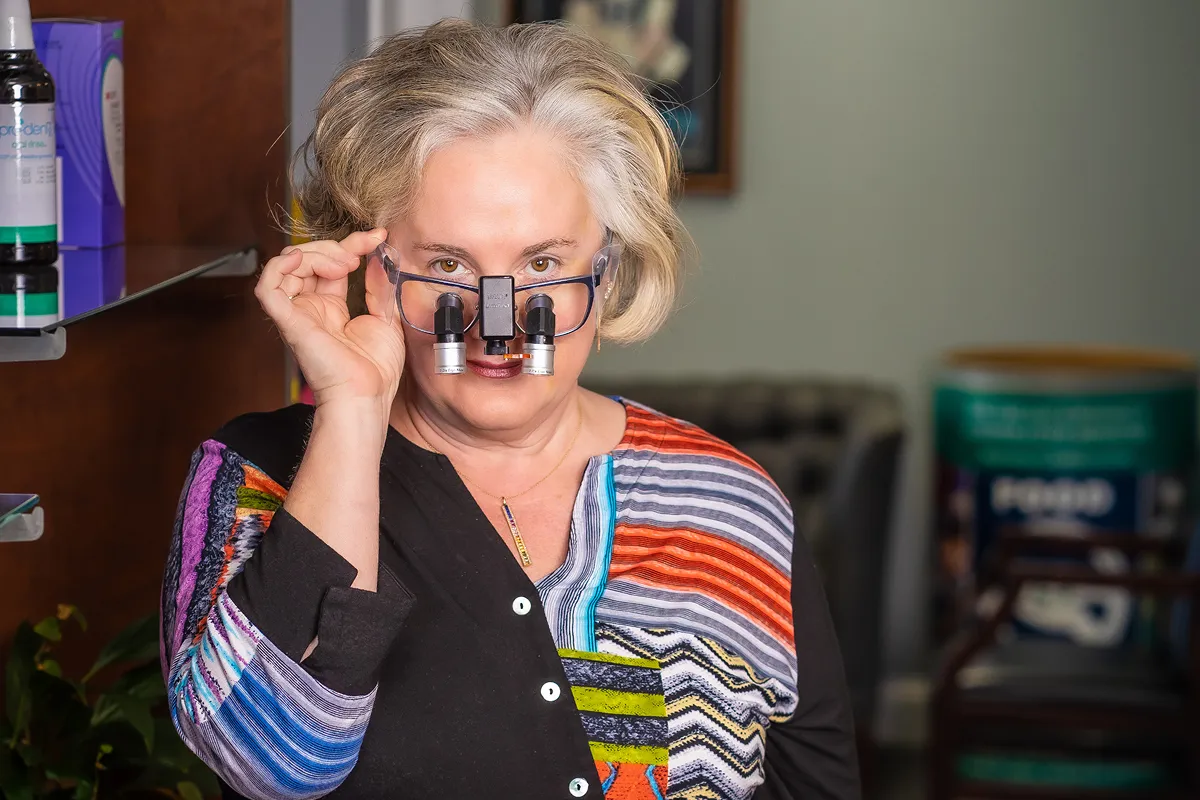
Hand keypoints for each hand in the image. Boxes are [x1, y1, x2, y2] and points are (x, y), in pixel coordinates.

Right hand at [255, 228, 403, 409]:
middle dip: (334, 246)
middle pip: (309, 259)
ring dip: (315, 253)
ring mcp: (300, 313)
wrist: (366, 394)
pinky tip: (298, 258)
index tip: (378, 236)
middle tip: (357, 254)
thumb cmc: (376, 369)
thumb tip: (379, 256)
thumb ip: (380, 286)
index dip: (353, 244)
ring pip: (289, 265)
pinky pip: (267, 288)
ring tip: (342, 263)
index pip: (333, 264)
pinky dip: (277, 267)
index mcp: (333, 307)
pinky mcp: (289, 321)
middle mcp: (313, 307)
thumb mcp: (387, 316)